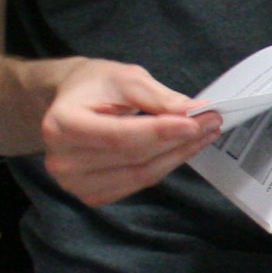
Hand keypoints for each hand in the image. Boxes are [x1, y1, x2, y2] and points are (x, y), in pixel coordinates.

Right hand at [38, 60, 217, 205]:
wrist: (70, 103)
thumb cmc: (94, 86)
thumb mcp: (124, 78)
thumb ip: (157, 98)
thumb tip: (194, 112)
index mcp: (61, 124)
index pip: (118, 136)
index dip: (159, 132)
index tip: (194, 122)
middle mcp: (62, 160)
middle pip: (132, 157)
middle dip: (177, 141)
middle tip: (211, 123)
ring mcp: (74, 183)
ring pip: (139, 175)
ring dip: (177, 156)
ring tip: (204, 135)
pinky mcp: (91, 194)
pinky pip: (137, 184)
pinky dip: (164, 166)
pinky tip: (183, 149)